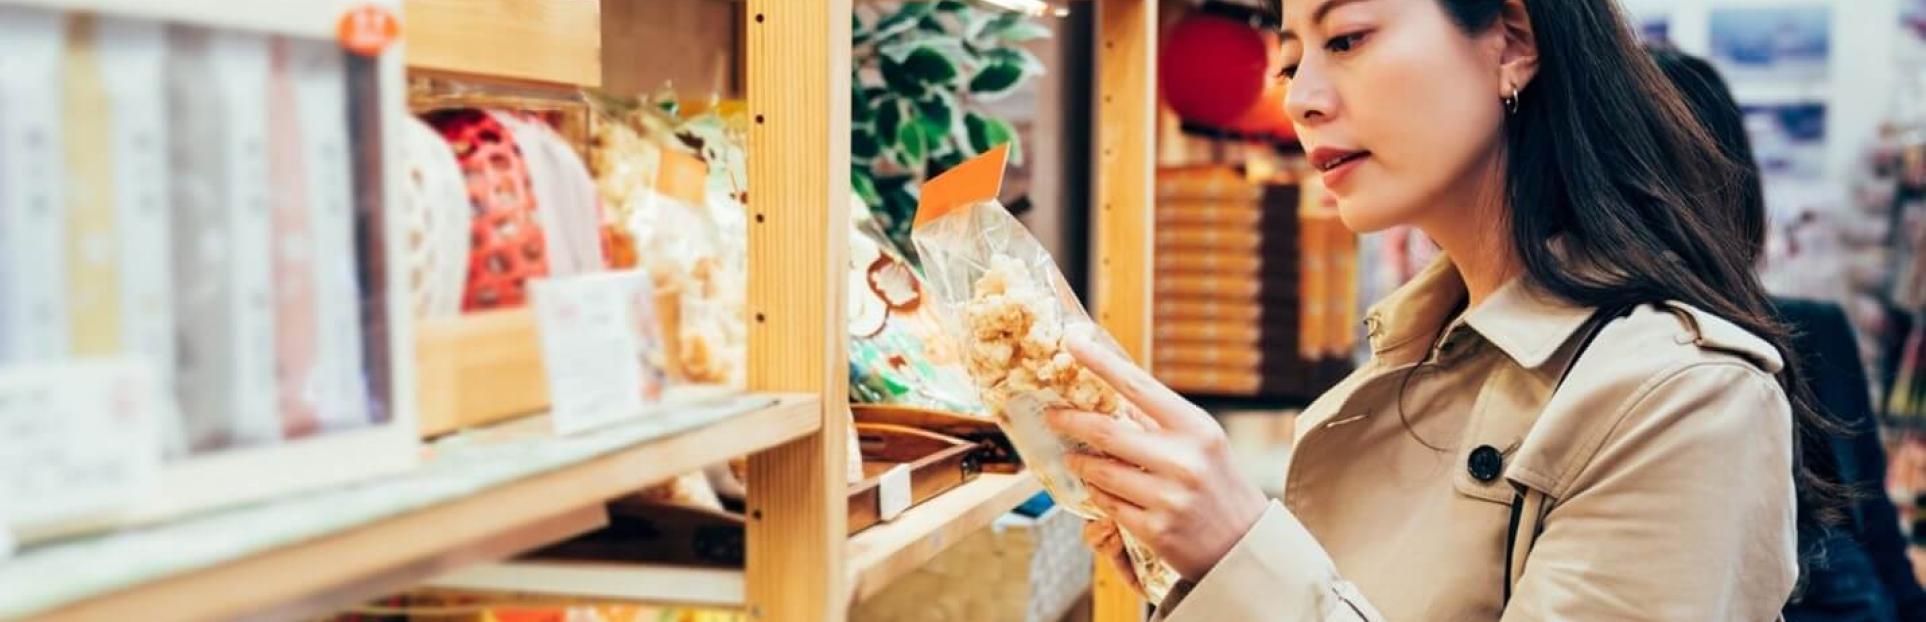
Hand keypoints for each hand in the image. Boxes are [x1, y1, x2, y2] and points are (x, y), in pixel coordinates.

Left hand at [1045, 336, 1269, 580]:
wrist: (1244, 544)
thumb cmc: (1218, 483)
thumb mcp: (1200, 442)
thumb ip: (1159, 421)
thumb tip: (1111, 394)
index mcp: (1194, 428)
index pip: (1137, 386)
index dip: (1100, 362)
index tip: (1073, 342)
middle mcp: (1183, 460)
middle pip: (1106, 432)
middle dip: (1070, 421)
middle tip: (1051, 416)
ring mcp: (1168, 497)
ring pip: (1101, 472)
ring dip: (1080, 464)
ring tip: (1075, 459)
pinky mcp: (1156, 530)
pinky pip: (1108, 504)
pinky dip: (1097, 493)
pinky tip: (1099, 489)